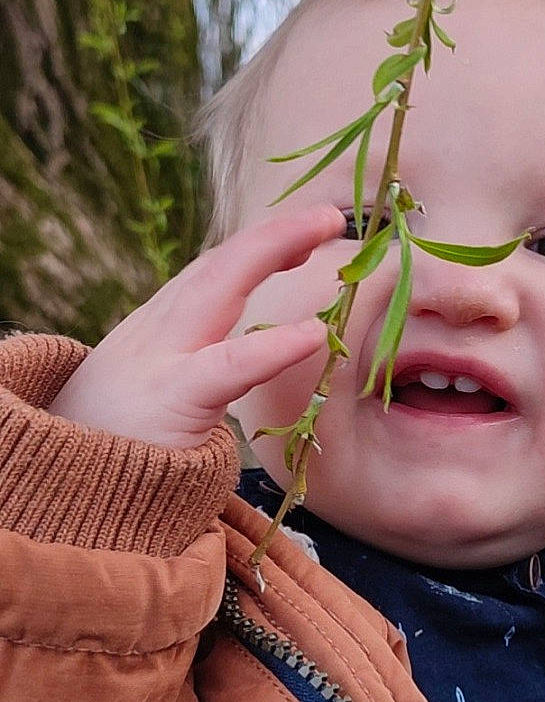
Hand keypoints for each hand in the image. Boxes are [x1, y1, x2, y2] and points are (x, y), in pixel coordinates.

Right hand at [48, 207, 344, 446]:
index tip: (305, 234)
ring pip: (217, 286)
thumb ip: (188, 367)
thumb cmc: (111, 449)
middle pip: (217, 265)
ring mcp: (160, 360)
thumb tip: (236, 358)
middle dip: (273, 232)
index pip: (208, 275)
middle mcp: (155, 331)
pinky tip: (313, 333)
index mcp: (154, 332)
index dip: (257, 248)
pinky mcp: (172, 401)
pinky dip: (273, 347)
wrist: (57, 486)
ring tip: (323, 227)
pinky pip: (228, 368)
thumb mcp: (147, 393)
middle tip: (329, 215)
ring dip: (272, 248)